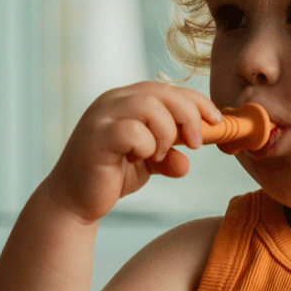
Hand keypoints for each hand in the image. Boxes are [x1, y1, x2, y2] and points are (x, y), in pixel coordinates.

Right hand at [46, 82, 221, 222]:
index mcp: (126, 100)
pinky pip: (133, 131)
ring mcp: (103, 116)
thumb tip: (186, 162)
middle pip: (163, 92)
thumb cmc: (109, 177)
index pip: (168, 89)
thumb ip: (167, 157)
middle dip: (189, 116)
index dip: (196, 102)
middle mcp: (113, 101)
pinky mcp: (97, 136)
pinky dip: (145, 147)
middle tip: (194, 144)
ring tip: (157, 155)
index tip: (216, 121)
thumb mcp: (147, 165)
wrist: (74, 201)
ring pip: (150, 107)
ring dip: (165, 133)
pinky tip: (136, 160)